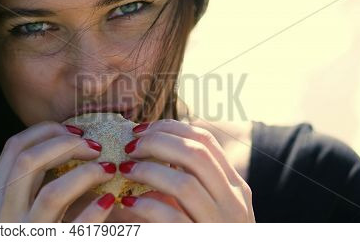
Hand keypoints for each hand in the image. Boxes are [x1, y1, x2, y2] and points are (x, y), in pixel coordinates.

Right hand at [0, 121, 115, 222]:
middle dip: (66, 145)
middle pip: (28, 162)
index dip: (47, 131)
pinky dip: (95, 211)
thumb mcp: (36, 199)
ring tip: (108, 170)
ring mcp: (27, 235)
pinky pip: (75, 229)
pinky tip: (110, 199)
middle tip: (96, 146)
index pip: (14, 147)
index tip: (77, 130)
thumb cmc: (51, 225)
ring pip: (52, 194)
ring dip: (85, 175)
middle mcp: (4, 216)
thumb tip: (78, 135)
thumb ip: (45, 172)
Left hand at [118, 119, 254, 221]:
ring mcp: (219, 225)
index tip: (144, 129)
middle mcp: (233, 202)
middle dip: (158, 142)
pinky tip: (128, 201)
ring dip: (148, 171)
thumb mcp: (205, 204)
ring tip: (125, 168)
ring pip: (184, 183)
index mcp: (234, 185)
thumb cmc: (202, 231)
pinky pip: (171, 218)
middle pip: (196, 154)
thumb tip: (149, 148)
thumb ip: (187, 179)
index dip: (172, 128)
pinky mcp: (199, 242)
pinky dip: (146, 205)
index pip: (206, 140)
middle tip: (130, 145)